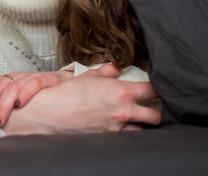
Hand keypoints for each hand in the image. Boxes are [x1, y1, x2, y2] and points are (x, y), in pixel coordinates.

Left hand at [0, 70, 71, 127]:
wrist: (68, 85)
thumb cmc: (38, 97)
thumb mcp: (16, 100)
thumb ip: (1, 107)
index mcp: (6, 81)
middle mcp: (15, 77)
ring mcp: (30, 78)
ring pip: (11, 87)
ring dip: (2, 105)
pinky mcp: (47, 79)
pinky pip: (35, 83)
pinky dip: (25, 94)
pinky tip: (20, 105)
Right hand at [2, 64, 160, 134]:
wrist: (48, 115)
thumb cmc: (65, 94)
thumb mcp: (87, 76)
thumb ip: (106, 72)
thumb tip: (117, 66)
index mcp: (121, 92)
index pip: (152, 89)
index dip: (158, 88)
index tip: (159, 88)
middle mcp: (124, 111)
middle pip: (156, 115)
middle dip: (157, 111)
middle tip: (154, 107)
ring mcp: (118, 129)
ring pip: (143, 130)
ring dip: (142, 124)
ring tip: (137, 120)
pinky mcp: (110, 141)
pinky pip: (127, 139)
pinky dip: (128, 134)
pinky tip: (123, 130)